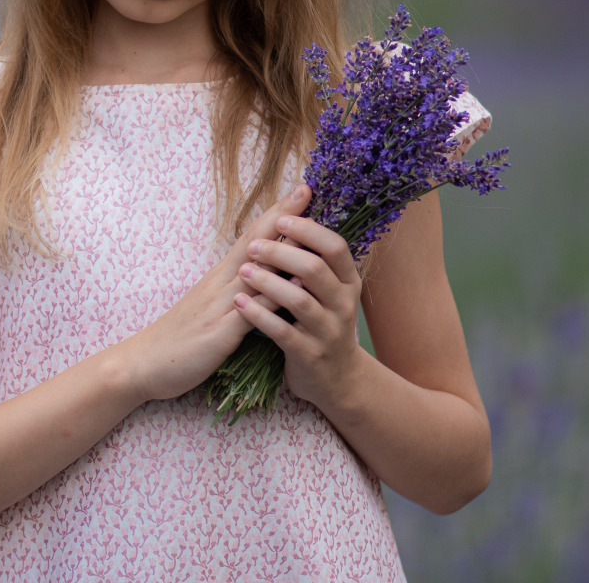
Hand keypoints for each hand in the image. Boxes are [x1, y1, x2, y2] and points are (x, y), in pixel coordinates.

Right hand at [118, 185, 312, 400]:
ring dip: (283, 249)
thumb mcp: (207, 306)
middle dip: (282, 217)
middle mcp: (219, 284)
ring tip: (310, 230)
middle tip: (306, 189)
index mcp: (218, 277)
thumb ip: (233, 291)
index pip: (250, 237)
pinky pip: (249, 311)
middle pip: (254, 243)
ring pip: (256, 271)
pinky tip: (293, 288)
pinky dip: (271, 296)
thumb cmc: (176, 337)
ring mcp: (219, 307)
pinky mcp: (219, 334)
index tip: (299, 191)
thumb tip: (259, 275)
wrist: (142, 363)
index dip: (274, 214)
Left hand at [233, 215, 364, 408]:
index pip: (335, 247)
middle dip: (281, 252)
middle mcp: (343, 304)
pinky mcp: (309, 354)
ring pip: (299, 300)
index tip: (282, 218)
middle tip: (253, 247)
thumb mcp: (328, 290)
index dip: (309, 230)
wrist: (337, 379)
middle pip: (315, 268)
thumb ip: (314, 257)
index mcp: (348, 281)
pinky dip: (259, 316)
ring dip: (267, 282)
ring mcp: (328, 331)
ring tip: (243, 271)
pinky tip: (240, 303)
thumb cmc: (323, 322)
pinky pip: (283, 332)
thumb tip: (297, 208)